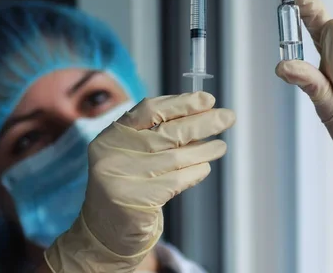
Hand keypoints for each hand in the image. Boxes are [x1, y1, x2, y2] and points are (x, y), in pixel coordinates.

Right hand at [45, 92, 234, 272]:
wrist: (105, 232)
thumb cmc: (127, 185)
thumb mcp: (133, 154)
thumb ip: (156, 135)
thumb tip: (202, 114)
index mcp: (113, 135)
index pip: (149, 109)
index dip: (181, 103)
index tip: (207, 100)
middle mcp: (113, 153)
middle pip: (168, 132)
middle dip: (203, 122)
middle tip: (227, 117)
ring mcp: (123, 177)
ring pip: (176, 156)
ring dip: (205, 150)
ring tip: (221, 146)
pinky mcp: (136, 200)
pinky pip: (177, 180)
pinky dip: (195, 172)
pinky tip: (204, 167)